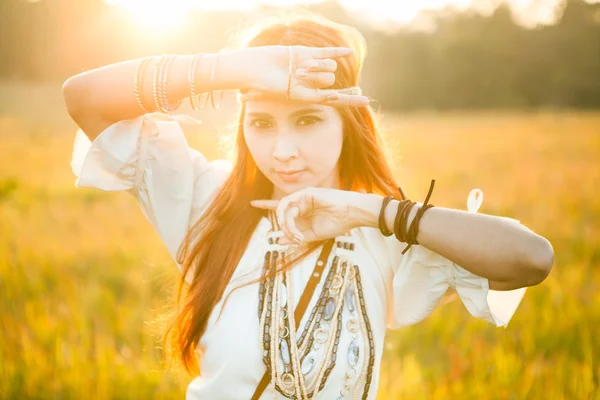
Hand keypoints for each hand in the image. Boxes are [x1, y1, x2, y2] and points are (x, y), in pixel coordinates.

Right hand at [241, 45, 369, 106]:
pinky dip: (337, 52)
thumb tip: (335, 93)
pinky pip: (325, 52)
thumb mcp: (293, 94)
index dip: (351, 99)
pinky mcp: (304, 53)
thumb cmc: (268, 86)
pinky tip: (348, 52)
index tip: (367, 101)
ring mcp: (308, 67)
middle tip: (300, 76)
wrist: (253, 68)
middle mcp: (310, 82)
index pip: (335, 99)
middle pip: (330, 80)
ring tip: (299, 68)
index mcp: (308, 96)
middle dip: (319, 78)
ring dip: (317, 66)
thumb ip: (313, 94)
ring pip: (328, 67)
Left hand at [250, 187, 362, 244]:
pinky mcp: (306, 193)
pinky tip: (294, 225)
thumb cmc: (336, 224)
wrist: (351, 215)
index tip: (253, 203)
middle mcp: (301, 203)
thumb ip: (296, 237)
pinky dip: (288, 216)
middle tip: (294, 238)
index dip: (267, 205)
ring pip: (283, 208)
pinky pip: (289, 204)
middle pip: (281, 212)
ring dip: (285, 223)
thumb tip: (279, 240)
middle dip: (283, 226)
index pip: (282, 208)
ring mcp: (303, 197)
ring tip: (295, 233)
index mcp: (303, 211)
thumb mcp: (313, 235)